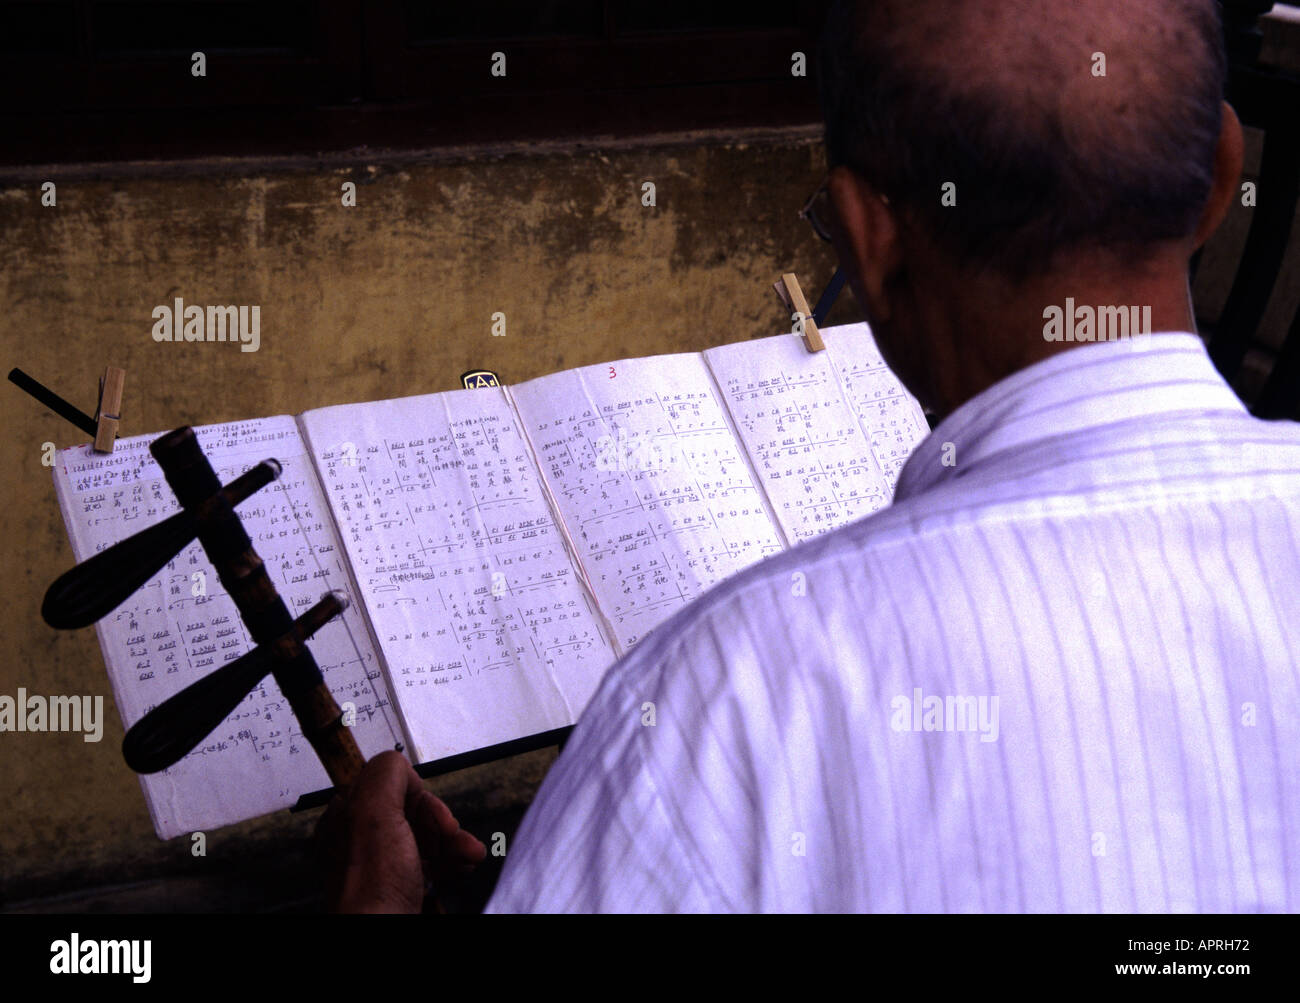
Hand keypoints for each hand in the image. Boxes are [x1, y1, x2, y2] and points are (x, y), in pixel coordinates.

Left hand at [315, 750, 486, 912]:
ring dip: (454, 840)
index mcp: (347, 814)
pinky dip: (452, 859)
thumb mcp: (374, 812)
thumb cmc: (373, 886)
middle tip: (453, 837)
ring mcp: (380, 863)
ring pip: (426, 834)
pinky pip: (430, 860)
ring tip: (468, 854)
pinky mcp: (398, 885)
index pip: (390, 783)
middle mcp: (360, 837)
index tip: (435, 816)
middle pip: (413, 810)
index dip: (419, 797)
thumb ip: (386, 774)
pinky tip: (463, 864)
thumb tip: (402, 767)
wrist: (382, 934)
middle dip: (443, 822)